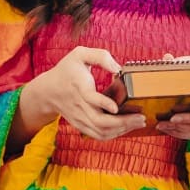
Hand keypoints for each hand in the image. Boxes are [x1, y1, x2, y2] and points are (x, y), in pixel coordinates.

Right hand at [27, 46, 147, 140]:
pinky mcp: (81, 125)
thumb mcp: (79, 54)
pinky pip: (99, 135)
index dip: (103, 103)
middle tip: (141, 117)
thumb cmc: (67, 70)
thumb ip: (100, 56)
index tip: (116, 107)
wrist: (48, 91)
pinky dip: (114, 135)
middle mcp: (78, 105)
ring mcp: (79, 118)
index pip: (89, 98)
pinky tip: (127, 128)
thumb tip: (118, 68)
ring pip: (101, 131)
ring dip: (122, 130)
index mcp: (78, 86)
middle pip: (99, 121)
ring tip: (138, 123)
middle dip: (123, 122)